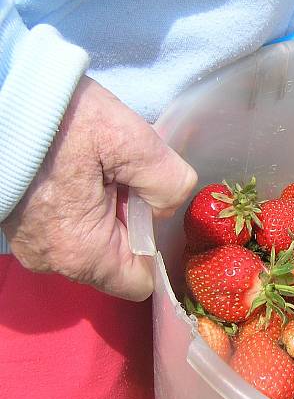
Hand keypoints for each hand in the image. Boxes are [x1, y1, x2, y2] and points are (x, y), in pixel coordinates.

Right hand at [1, 77, 196, 301]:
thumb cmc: (62, 118)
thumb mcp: (133, 142)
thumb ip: (169, 183)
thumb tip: (166, 207)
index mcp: (82, 252)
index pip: (140, 281)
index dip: (156, 248)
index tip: (152, 210)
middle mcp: (53, 259)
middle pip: (116, 260)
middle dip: (129, 223)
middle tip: (120, 178)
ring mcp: (31, 243)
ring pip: (92, 241)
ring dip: (105, 210)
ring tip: (96, 169)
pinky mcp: (19, 224)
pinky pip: (66, 226)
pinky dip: (80, 204)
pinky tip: (77, 170)